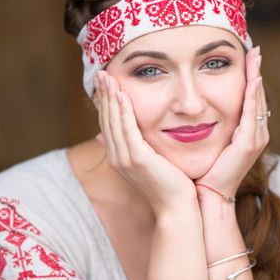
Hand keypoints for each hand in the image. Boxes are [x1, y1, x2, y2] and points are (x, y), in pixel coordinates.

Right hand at [94, 70, 196, 215]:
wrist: (177, 207)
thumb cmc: (170, 184)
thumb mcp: (152, 161)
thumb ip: (141, 146)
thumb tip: (133, 133)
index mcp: (119, 157)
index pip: (108, 123)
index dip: (105, 102)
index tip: (105, 82)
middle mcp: (117, 157)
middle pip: (106, 119)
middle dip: (103, 95)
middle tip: (101, 73)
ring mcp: (125, 159)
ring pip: (113, 121)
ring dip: (109, 97)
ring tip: (108, 76)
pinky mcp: (137, 159)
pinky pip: (127, 129)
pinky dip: (122, 111)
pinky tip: (121, 94)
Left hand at [195, 46, 268, 198]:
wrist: (209, 194)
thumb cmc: (206, 171)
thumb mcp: (212, 143)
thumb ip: (212, 127)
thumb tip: (196, 112)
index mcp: (248, 133)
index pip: (251, 100)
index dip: (250, 79)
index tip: (248, 59)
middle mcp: (256, 133)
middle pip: (258, 96)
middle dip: (256, 72)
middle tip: (256, 50)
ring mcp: (255, 138)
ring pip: (257, 101)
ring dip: (256, 77)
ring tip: (256, 56)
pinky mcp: (249, 143)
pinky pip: (251, 112)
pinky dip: (252, 95)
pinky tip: (252, 78)